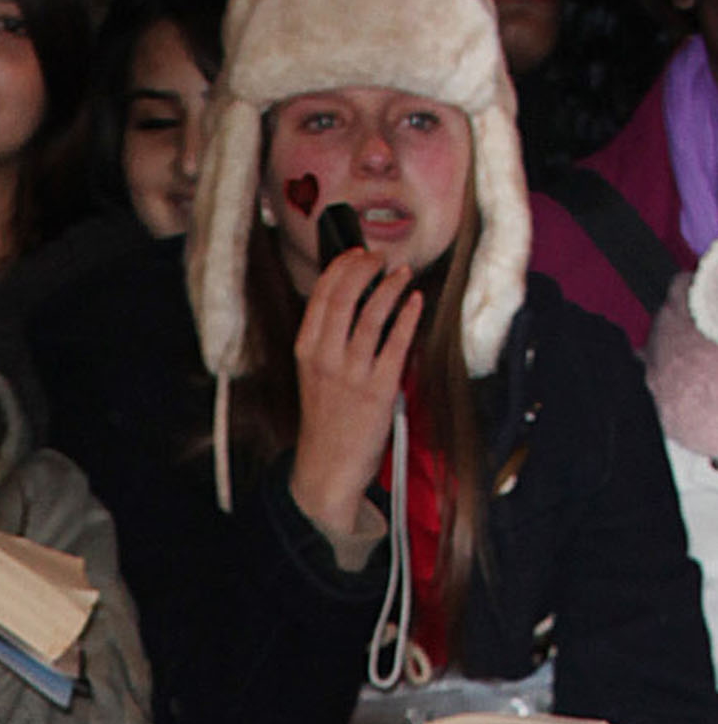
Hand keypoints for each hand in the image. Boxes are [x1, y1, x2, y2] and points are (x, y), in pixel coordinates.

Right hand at [287, 241, 420, 556]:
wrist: (327, 470)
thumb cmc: (326, 420)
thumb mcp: (313, 374)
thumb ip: (327, 338)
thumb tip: (355, 297)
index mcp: (306, 351)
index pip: (322, 294)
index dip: (342, 265)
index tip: (358, 253)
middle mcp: (326, 359)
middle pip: (345, 295)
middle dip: (366, 266)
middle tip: (382, 258)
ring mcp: (353, 375)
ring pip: (372, 314)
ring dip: (391, 286)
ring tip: (403, 273)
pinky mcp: (379, 390)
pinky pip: (397, 343)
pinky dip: (408, 316)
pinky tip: (416, 301)